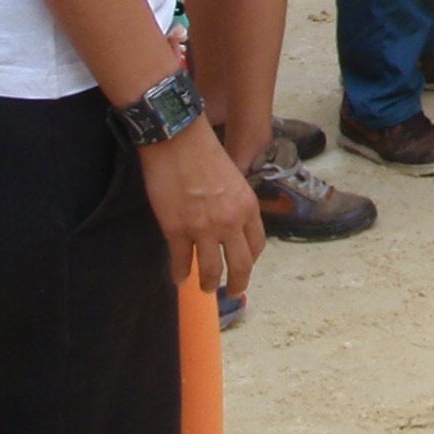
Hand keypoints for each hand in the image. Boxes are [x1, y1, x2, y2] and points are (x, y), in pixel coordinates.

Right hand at [139, 119, 262, 295]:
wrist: (178, 140)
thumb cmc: (204, 152)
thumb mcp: (233, 178)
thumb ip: (234, 203)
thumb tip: (228, 224)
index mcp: (248, 206)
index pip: (256, 244)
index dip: (251, 260)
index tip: (245, 267)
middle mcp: (231, 222)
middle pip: (241, 264)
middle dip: (237, 283)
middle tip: (233, 293)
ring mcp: (204, 229)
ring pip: (211, 270)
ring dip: (209, 283)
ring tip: (206, 288)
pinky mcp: (177, 230)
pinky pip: (181, 261)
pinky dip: (179, 273)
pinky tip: (179, 278)